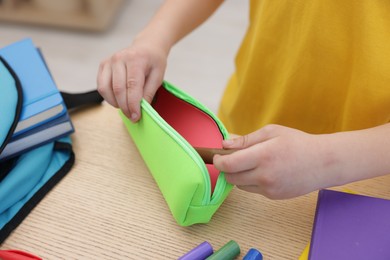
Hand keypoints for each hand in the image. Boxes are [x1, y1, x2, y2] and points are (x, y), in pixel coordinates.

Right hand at [97, 38, 168, 121]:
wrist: (146, 47)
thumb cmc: (153, 61)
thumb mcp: (158, 76)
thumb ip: (149, 92)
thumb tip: (142, 109)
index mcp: (136, 59)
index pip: (132, 86)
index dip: (133, 104)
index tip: (136, 117)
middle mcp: (119, 58)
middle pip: (118, 89)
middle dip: (125, 107)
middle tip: (132, 117)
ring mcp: (109, 61)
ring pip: (106, 89)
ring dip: (116, 103)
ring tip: (126, 107)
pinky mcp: (103, 65)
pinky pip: (101, 86)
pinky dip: (109, 97)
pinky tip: (119, 100)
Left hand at [213, 125, 339, 198]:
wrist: (324, 163)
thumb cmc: (298, 142)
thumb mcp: (272, 132)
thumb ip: (246, 140)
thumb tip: (225, 145)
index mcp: (263, 156)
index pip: (229, 165)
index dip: (219, 161)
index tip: (217, 156)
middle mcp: (264, 175)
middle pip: (231, 178)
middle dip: (228, 168)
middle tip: (234, 158)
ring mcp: (269, 189)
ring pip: (240, 186)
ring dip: (239, 176)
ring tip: (253, 163)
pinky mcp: (274, 196)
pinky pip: (253, 190)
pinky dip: (252, 181)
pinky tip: (265, 171)